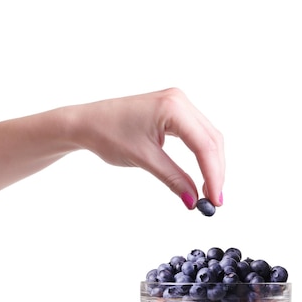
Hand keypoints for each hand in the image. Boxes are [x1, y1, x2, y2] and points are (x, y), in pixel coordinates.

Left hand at [65, 87, 223, 207]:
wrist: (85, 122)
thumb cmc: (107, 134)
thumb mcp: (144, 159)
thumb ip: (173, 179)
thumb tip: (194, 201)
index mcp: (173, 107)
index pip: (204, 145)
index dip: (213, 174)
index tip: (215, 200)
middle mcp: (180, 100)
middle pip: (211, 140)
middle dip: (215, 171)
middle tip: (214, 200)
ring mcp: (178, 103)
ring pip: (208, 137)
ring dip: (211, 164)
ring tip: (209, 191)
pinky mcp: (174, 110)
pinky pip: (197, 133)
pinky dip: (202, 154)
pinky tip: (202, 173)